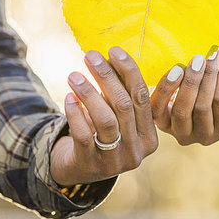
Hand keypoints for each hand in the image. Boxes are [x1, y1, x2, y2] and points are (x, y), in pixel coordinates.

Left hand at [50, 47, 157, 186]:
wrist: (79, 168)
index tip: (114, 50)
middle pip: (124, 106)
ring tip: (74, 75)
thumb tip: (111, 56)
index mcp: (150, 136)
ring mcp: (115, 161)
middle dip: (107, 77)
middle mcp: (136, 150)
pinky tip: (68, 97)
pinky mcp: (90, 165)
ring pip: (105, 120)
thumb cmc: (101, 133)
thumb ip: (119, 92)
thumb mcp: (117, 117)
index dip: (129, 72)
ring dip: (89, 93)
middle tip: (90, 56)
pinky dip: (75, 114)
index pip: (142, 97)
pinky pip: (84, 135)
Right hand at [150, 48, 218, 145]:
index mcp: (166, 123)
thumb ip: (177, 76)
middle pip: (181, 111)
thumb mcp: (186, 82)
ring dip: (208, 76)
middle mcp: (183, 134)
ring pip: (203, 106)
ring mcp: (205, 135)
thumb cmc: (205, 85)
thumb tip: (174, 54)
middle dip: (190, 82)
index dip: (164, 91)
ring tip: (212, 54)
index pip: (157, 111)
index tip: (176, 68)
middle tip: (197, 58)